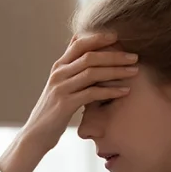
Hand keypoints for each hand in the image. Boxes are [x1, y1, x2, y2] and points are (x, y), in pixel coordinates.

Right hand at [20, 30, 138, 151]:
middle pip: (89, 56)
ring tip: (134, 71)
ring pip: (92, 73)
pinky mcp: (65, 105)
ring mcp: (61, 88)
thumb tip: (80, 45)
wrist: (36, 134)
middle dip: (114, 55)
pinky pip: (91, 93)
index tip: (118, 37)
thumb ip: (71, 67)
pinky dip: (110, 91)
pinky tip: (124, 91)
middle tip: (134, 57)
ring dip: (116, 71)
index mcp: (59, 67)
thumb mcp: (60, 85)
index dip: (98, 38)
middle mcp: (59, 74)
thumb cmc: (53, 110)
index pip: (79, 44)